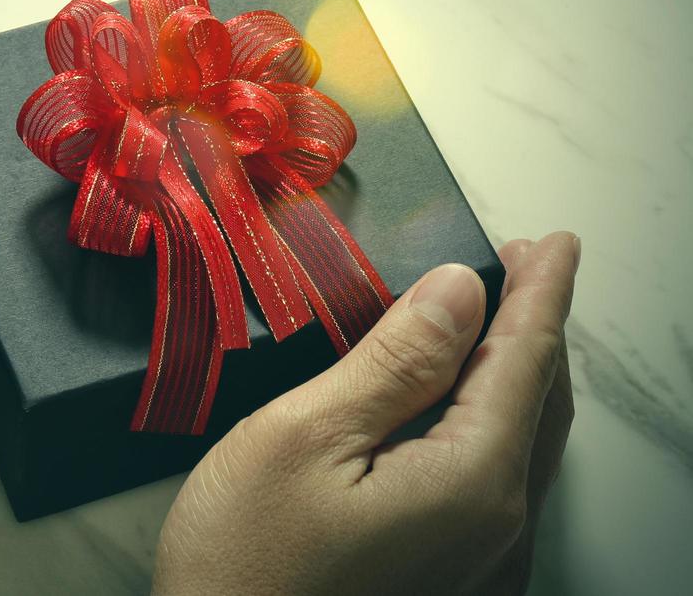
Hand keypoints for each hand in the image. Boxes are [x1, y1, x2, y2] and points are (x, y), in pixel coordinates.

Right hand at [152, 232, 577, 595]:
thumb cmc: (243, 565)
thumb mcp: (303, 437)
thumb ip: (392, 362)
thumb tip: (458, 291)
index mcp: (470, 482)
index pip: (525, 360)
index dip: (543, 291)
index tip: (559, 242)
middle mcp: (496, 531)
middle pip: (539, 403)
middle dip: (536, 326)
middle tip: (522, 265)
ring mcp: (480, 567)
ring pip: (524, 447)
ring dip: (517, 375)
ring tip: (493, 324)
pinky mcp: (452, 585)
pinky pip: (499, 486)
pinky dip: (494, 425)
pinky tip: (460, 410)